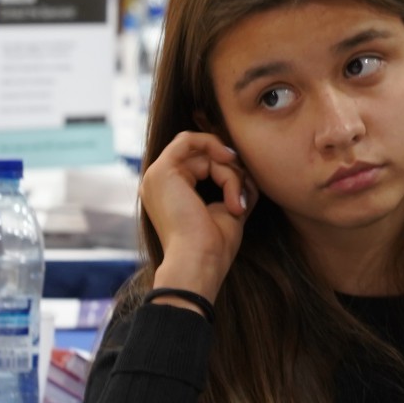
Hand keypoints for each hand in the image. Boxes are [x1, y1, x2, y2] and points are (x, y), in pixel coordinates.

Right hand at [139, 131, 256, 303]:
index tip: (247, 189)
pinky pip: (190, 140)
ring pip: (204, 153)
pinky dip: (213, 145)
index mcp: (171, 194)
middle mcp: (159, 184)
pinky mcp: (161, 171)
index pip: (203, 163)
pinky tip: (228, 159)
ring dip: (229, 174)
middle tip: (242, 200)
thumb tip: (242, 166)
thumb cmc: (214, 245)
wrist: (199, 262)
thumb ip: (231, 184)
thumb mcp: (228, 208)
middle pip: (205, 157)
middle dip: (232, 173)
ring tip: (235, 204)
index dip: (229, 171)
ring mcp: (156, 177)